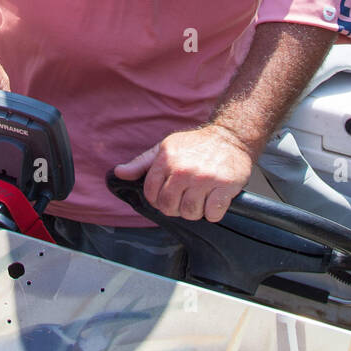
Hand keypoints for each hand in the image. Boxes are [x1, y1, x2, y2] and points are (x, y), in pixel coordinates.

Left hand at [114, 124, 253, 221]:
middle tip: (187, 197)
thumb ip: (141, 163)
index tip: (171, 193)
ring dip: (196, 211)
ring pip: (190, 212)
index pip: (152, 195)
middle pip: (169, 207)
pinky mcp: (225, 187)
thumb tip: (118, 173)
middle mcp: (183, 170)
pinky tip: (216, 200)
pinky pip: (213, 214)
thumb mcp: (167, 147)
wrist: (232, 136)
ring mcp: (205, 179)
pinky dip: (214, 212)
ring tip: (202, 198)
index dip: (159, 199)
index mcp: (166, 160)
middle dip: (177, 207)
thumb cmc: (197, 145)